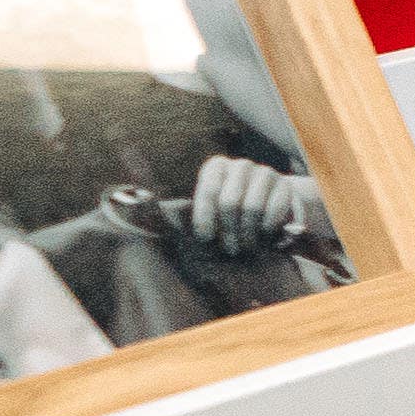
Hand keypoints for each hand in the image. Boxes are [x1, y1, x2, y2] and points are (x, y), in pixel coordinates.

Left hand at [122, 155, 333, 264]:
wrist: (272, 200)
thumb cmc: (230, 212)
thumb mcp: (207, 207)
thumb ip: (170, 207)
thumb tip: (128, 203)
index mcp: (215, 168)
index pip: (207, 191)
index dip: (206, 218)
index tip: (206, 239)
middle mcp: (239, 165)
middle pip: (231, 202)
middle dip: (229, 231)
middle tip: (230, 250)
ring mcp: (264, 172)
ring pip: (253, 208)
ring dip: (248, 233)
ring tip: (245, 247)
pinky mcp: (285, 185)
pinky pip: (274, 211)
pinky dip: (268, 229)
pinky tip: (264, 237)